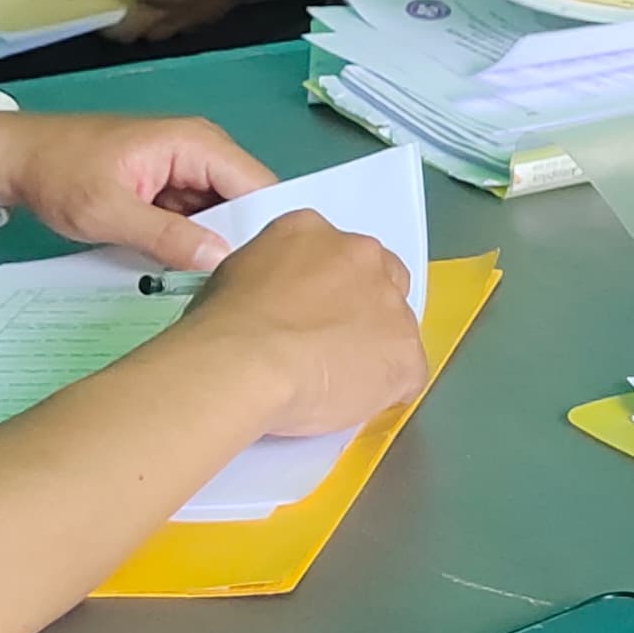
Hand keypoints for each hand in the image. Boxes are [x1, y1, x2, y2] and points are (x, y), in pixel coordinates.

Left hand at [0, 110, 274, 270]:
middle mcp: (202, 151)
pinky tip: (192, 272)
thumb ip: (167, 237)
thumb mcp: (109, 212)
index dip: (265, 231)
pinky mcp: (172, 188)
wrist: (15, 160)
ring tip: (219, 287)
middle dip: (243, 242)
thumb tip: (222, 260)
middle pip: (247, 202)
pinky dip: (196, 243)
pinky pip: (199, 218)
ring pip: (225, 215)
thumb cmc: (58, 173)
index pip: (259, 187)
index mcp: (197, 144)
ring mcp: (187, 170)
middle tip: (238, 289)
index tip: (262, 276)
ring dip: (218, 246)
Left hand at [104, 0, 277, 40]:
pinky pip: (178, 28)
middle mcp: (160, 10)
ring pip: (153, 34)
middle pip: (127, 30)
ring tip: (141, 15)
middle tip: (106, 20)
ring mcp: (182, 20)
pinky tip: (175, 10)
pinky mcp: (203, 20)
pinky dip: (170, 22)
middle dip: (113, 27)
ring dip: (143, 26)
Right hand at [176, 211, 430, 437]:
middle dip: (363, 309)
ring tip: (333, 380)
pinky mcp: (406, 352)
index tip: (313, 311)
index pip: (336, 252)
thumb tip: (280, 300)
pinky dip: (386, 389)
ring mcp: (391, 304)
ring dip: (374, 350)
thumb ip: (275, 275)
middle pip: (381, 279)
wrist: (247, 362)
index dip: (329, 286)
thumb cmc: (226, 325)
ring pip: (396, 327)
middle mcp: (362, 256)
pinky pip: (407, 373)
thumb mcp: (238, 274)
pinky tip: (350, 401)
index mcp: (313, 232)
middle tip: (329, 343)